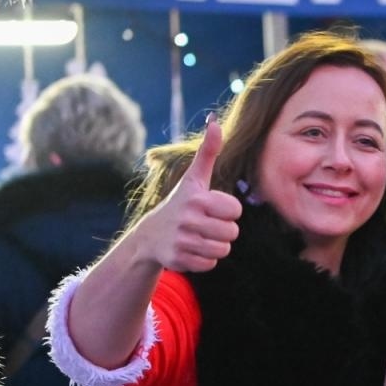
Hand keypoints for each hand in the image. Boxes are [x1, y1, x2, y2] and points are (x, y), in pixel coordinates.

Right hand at [135, 116, 242, 272]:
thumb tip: (215, 122)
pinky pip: (211, 264)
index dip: (228, 211)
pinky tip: (191, 249)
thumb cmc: (181, 203)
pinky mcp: (179, 259)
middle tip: (205, 225)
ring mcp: (182, 240)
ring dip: (215, 245)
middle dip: (223, 230)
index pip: (235, 211)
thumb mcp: (194, 178)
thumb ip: (208, 152)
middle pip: (232, 232)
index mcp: (196, 198)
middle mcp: (187, 219)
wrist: (150, 236)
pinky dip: (205, 259)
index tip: (212, 208)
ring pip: (223, 250)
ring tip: (199, 236)